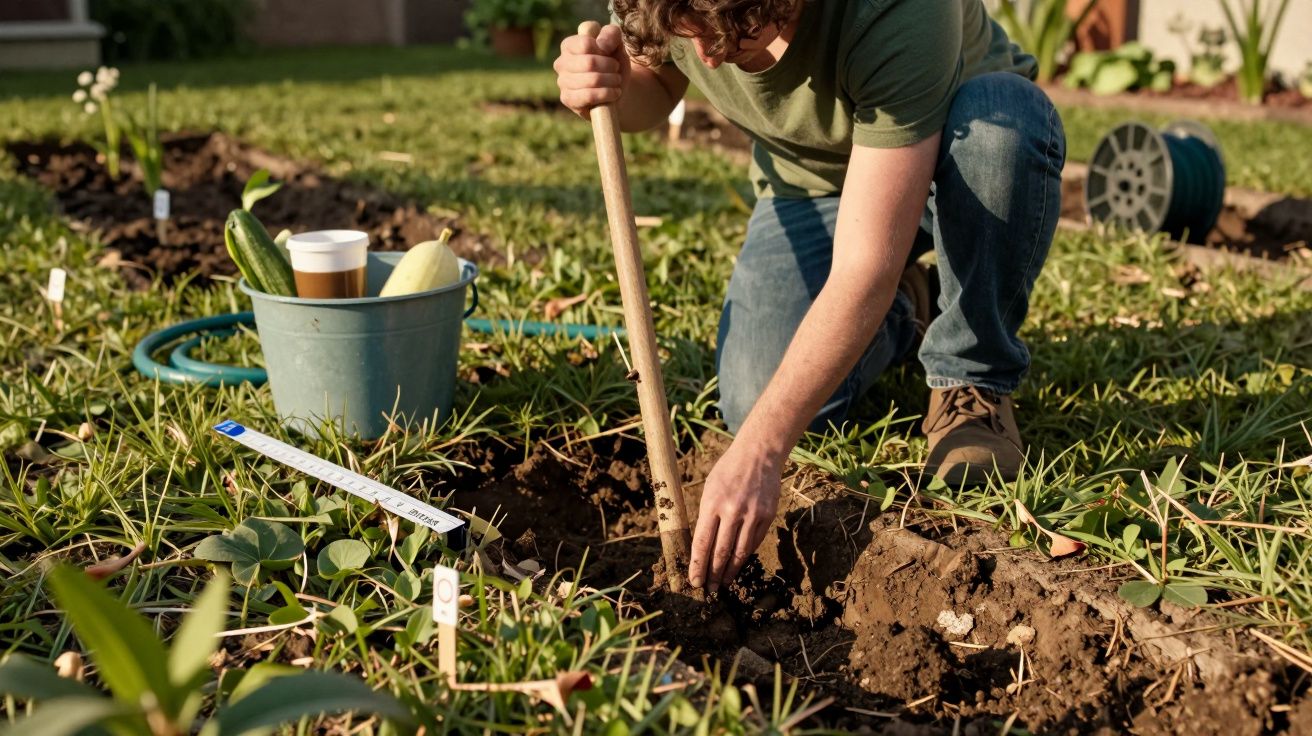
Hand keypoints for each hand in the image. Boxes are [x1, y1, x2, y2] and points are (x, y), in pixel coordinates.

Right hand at [554, 24, 630, 117]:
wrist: (616, 90)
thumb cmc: (613, 63)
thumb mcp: (617, 44)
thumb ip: (611, 34)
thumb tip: (601, 45)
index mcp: (569, 44)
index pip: (586, 43)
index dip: (605, 49)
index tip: (610, 54)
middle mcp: (561, 62)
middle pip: (590, 62)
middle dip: (610, 67)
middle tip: (616, 70)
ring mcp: (562, 82)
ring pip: (592, 80)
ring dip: (611, 80)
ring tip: (616, 81)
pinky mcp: (568, 99)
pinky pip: (589, 96)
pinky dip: (607, 94)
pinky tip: (613, 93)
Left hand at [688, 438, 782, 592]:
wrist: (759, 454)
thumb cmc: (728, 470)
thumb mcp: (709, 488)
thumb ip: (707, 515)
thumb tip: (702, 546)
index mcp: (712, 504)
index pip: (702, 543)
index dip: (698, 566)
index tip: (694, 581)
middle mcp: (732, 512)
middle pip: (721, 552)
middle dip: (713, 574)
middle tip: (709, 589)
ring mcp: (752, 515)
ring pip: (740, 552)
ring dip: (730, 571)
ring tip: (724, 583)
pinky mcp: (767, 516)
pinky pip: (754, 542)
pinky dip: (745, 555)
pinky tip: (738, 563)